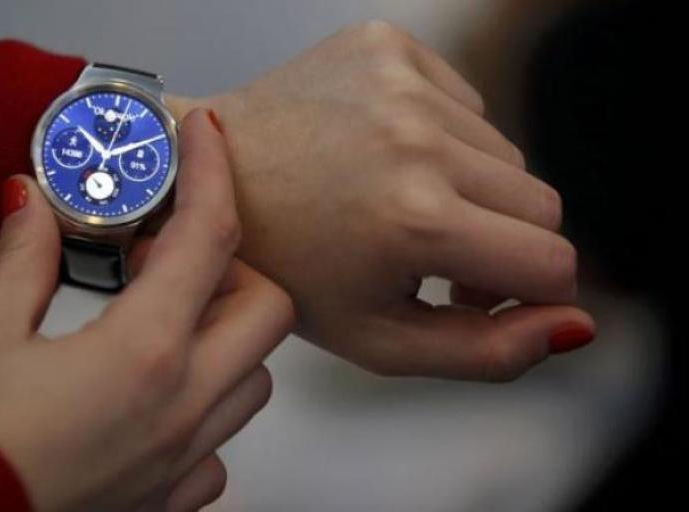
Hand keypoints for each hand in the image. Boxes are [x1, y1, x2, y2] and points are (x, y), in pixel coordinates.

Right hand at [0, 109, 294, 510]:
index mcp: (143, 353)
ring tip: (166, 322)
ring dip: (226, 337)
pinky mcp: (170, 495)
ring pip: (256, 379)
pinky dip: (206, 409)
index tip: (205, 137)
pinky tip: (157, 398)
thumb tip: (32, 207)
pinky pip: (222, 445)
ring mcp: (184, 455)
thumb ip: (23, 263)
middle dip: (233, 268)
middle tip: (173, 256)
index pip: (207, 237)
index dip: (211, 171)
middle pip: (267, 309)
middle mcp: (182, 407)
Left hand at [166, 21, 594, 379]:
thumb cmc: (285, 265)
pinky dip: (442, 140)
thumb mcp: (377, 339)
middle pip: (541, 204)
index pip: (552, 263)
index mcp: (414, 220)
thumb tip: (574, 326)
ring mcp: (401, 82)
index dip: (533, 293)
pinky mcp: (387, 46)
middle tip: (438, 259)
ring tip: (402, 208)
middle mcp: (416, 140)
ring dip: (471, 191)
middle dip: (503, 243)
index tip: (488, 294)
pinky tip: (386, 159)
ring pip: (506, 154)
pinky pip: (465, 105)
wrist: (210, 179)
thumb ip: (486, 351)